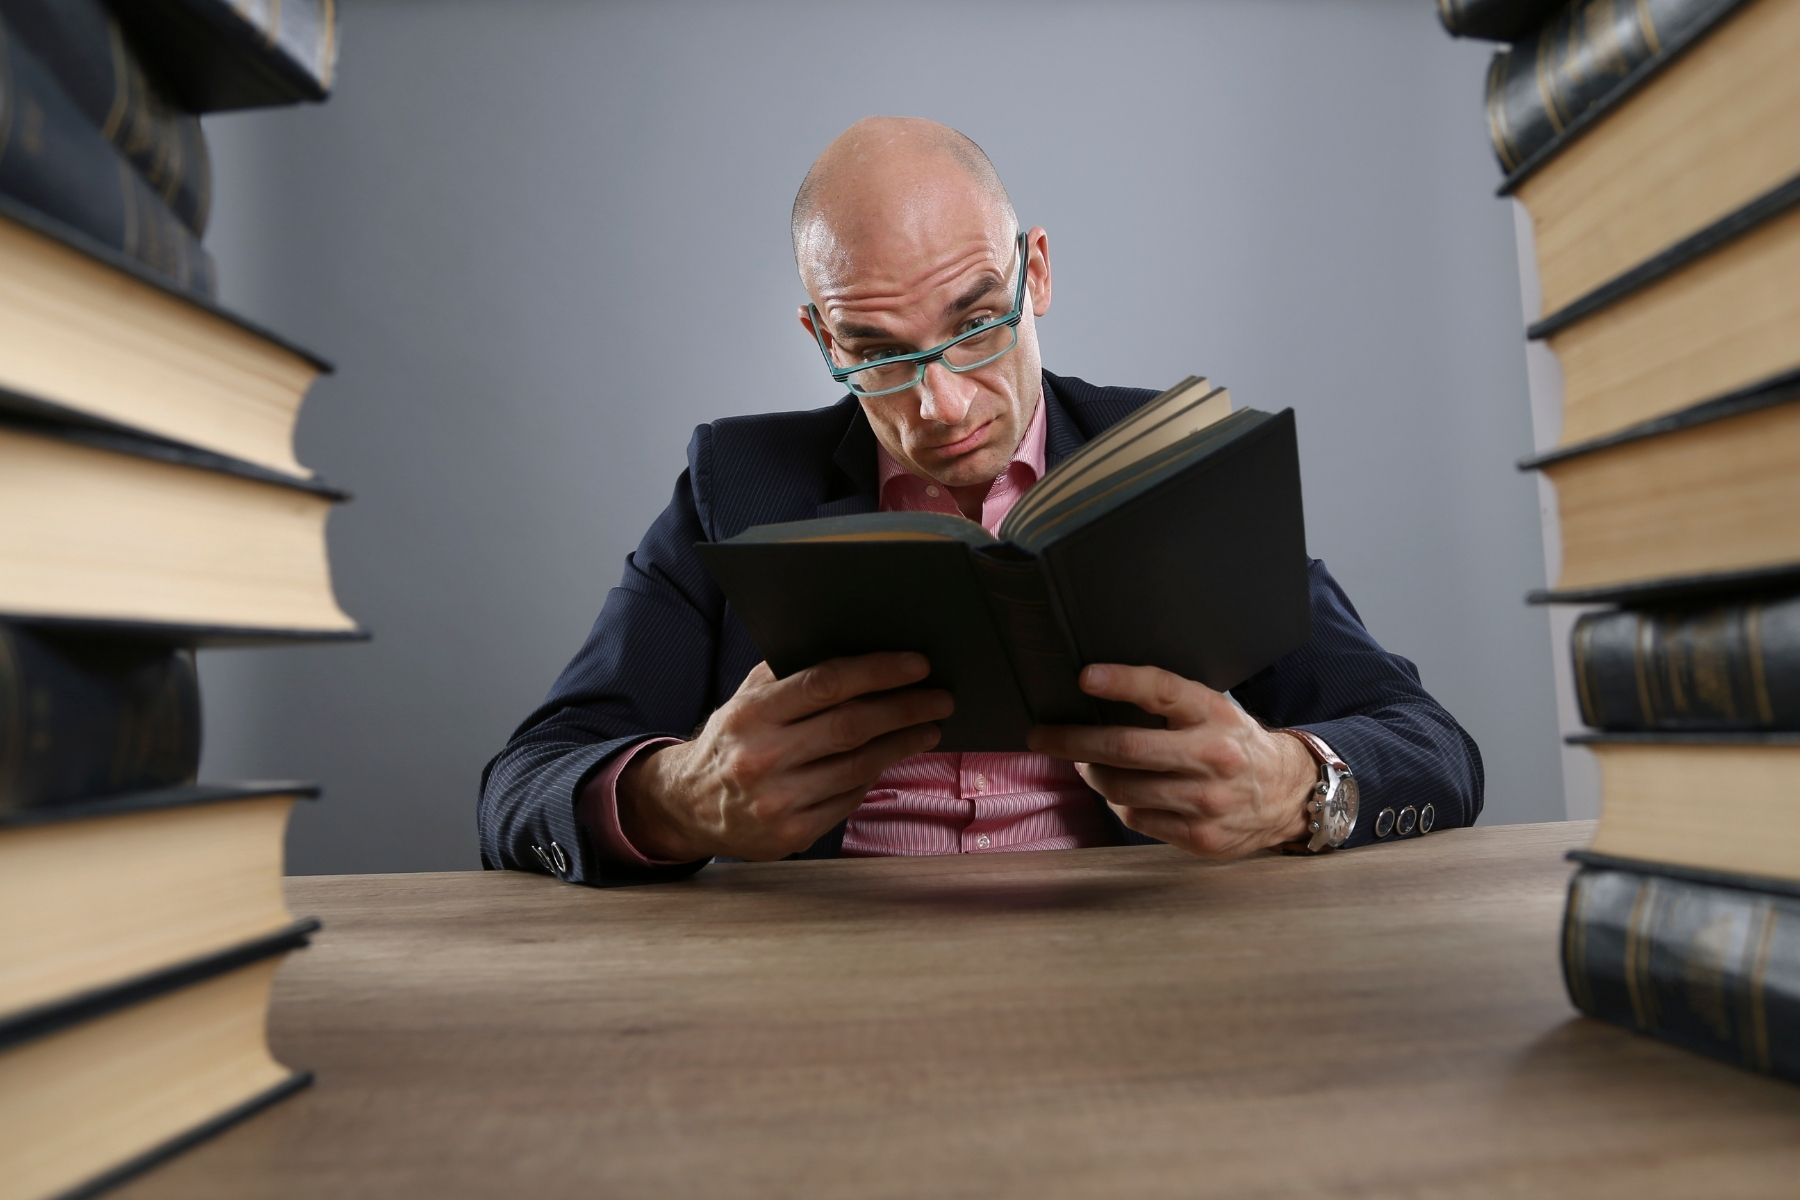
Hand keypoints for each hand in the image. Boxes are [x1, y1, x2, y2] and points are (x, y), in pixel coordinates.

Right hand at [618, 653, 950, 861]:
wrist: (688, 805)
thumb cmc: (733, 739)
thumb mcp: (747, 697)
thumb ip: (790, 673)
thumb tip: (861, 644)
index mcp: (751, 713)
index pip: (826, 683)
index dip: (878, 671)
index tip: (919, 664)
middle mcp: (762, 757)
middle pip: (852, 726)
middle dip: (906, 708)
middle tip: (941, 697)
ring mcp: (777, 801)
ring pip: (859, 766)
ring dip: (903, 744)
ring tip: (930, 727)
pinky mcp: (792, 834)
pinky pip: (849, 799)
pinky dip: (876, 775)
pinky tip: (893, 758)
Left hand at [1027, 664, 1315, 858]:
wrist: (1289, 795)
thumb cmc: (1235, 744)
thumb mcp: (1213, 710)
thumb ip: (1168, 705)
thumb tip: (1094, 695)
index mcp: (1214, 714)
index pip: (1162, 690)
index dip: (1121, 682)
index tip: (1084, 677)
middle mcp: (1212, 756)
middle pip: (1125, 748)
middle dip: (1072, 741)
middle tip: (1041, 736)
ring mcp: (1206, 801)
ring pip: (1122, 789)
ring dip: (1092, 775)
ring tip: (1085, 764)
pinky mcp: (1199, 836)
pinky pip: (1136, 818)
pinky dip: (1120, 803)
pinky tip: (1123, 792)